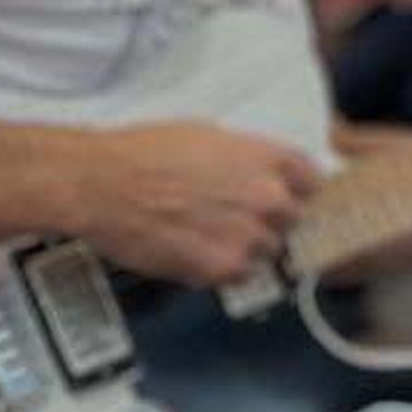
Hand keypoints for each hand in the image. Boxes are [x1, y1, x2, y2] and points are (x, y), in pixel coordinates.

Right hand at [68, 121, 322, 287]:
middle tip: (230, 218)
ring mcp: (250, 235)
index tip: (282, 197)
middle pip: (292, 220)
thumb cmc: (144, 154)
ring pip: (267, 251)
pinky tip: (191, 250)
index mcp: (269, 159)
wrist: (99, 184)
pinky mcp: (224, 268)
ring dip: (244, 247)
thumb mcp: (210, 137)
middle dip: (267, 220)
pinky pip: (239, 275)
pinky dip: (221, 269)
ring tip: (203, 235)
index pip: (312, 182)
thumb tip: (265, 175)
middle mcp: (269, 198)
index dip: (294, 191)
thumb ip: (248, 159)